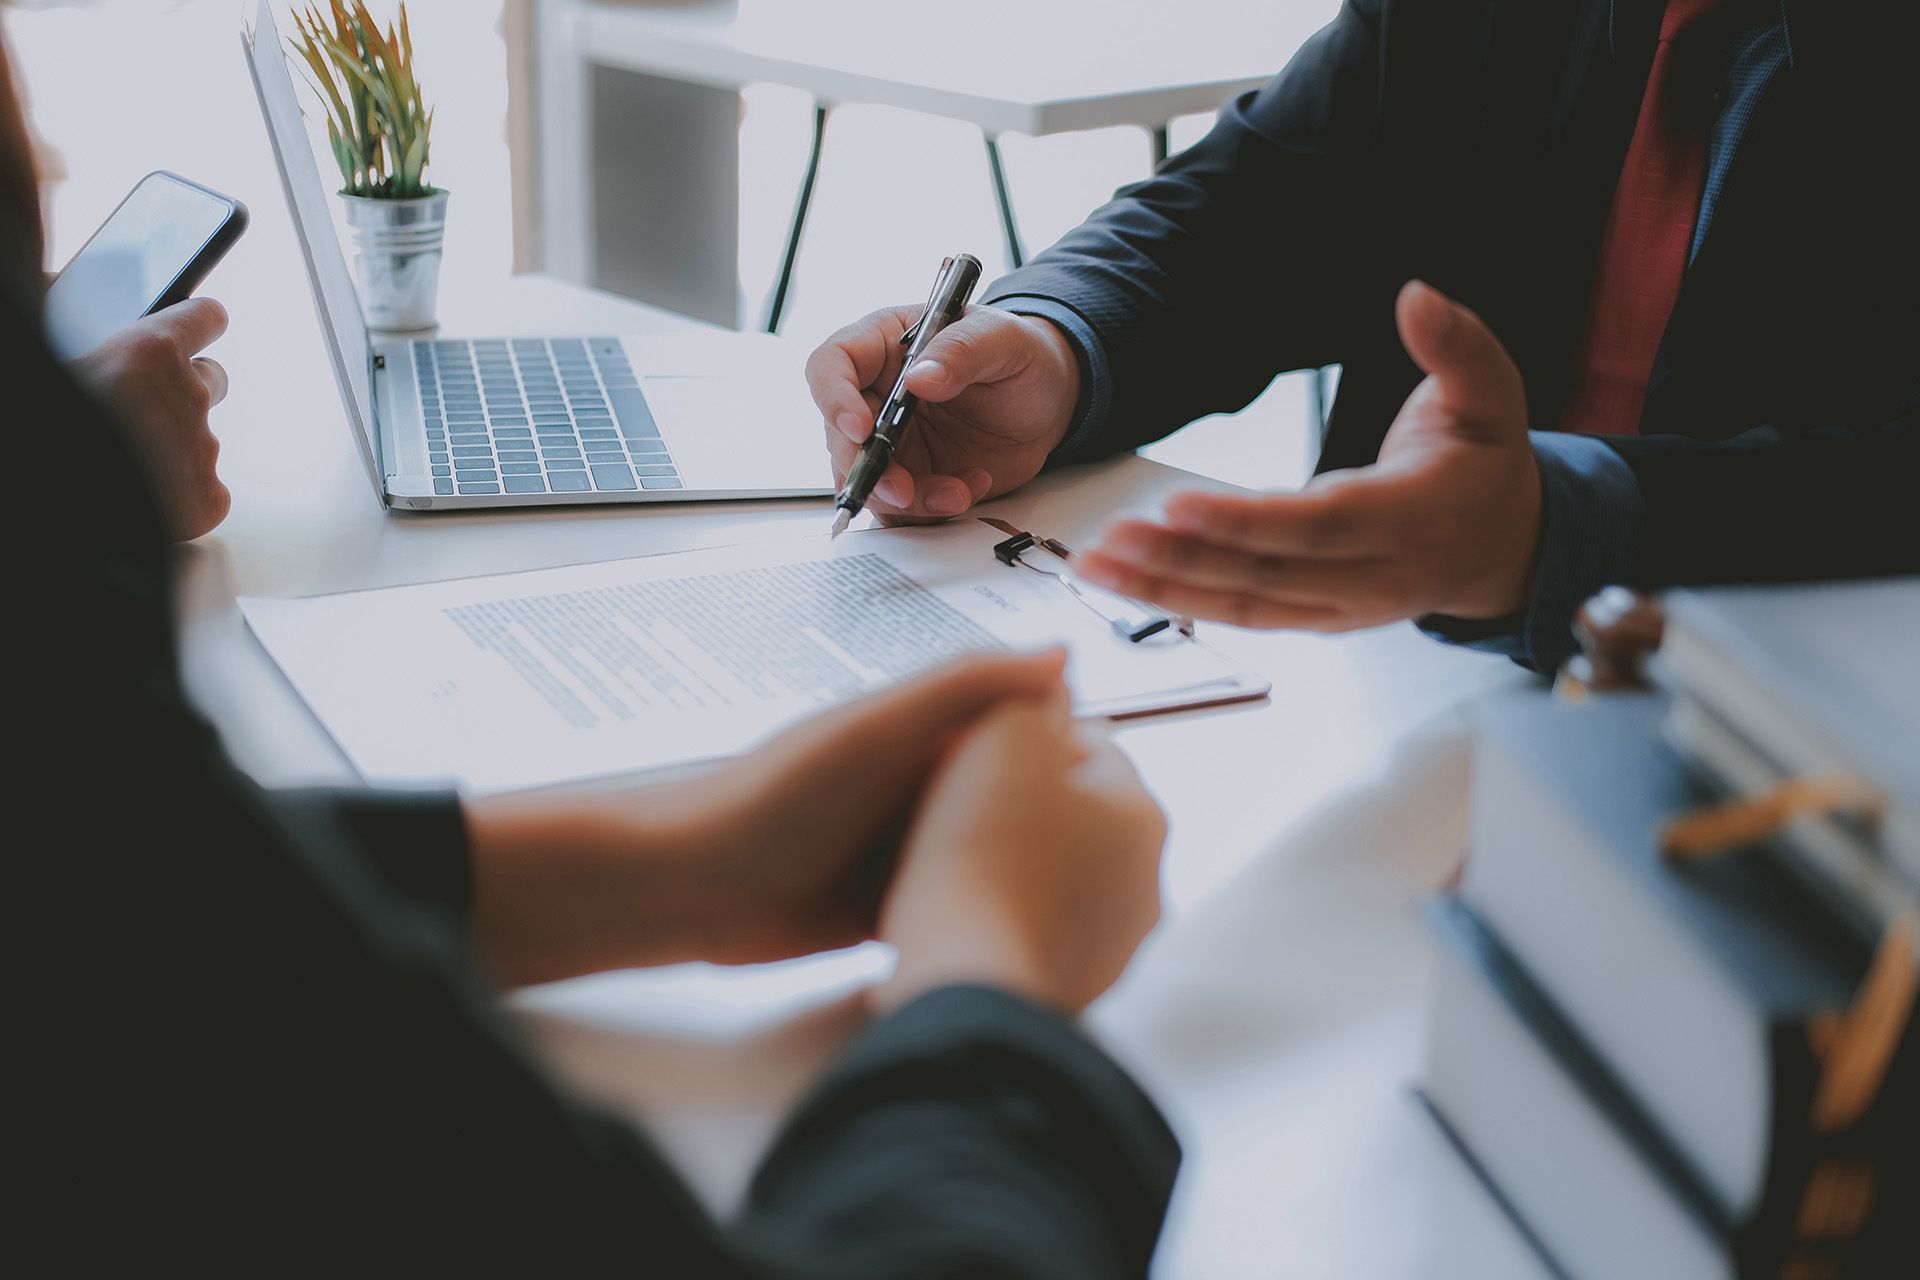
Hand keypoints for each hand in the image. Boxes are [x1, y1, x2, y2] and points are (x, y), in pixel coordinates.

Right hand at [70, 298, 232, 539]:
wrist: (59, 497)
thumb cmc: (49, 417)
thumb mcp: (47, 349)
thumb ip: (60, 313)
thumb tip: (59, 281)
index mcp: (149, 352)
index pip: (204, 318)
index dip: (200, 322)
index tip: (203, 322)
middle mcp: (188, 397)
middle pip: (212, 380)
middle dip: (185, 389)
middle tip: (146, 408)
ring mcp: (202, 451)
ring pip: (200, 440)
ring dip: (171, 447)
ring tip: (126, 463)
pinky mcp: (206, 501)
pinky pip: (204, 492)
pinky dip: (180, 496)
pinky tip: (143, 500)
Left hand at [463, 650, 1069, 986]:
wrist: (692, 890)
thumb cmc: (772, 798)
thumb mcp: (878, 727)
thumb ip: (966, 687)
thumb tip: (1062, 654)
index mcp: (919, 728)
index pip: (1015, 724)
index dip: (1066, 745)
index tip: (1118, 773)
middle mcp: (914, 783)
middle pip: (1007, 795)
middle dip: (1052, 819)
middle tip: (1117, 850)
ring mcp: (899, 845)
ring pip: (984, 854)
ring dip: (1019, 873)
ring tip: (1087, 898)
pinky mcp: (884, 904)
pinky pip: (949, 903)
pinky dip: (979, 914)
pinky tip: (1024, 933)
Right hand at [806, 303, 1081, 522]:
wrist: (1049, 402)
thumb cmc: (1019, 355)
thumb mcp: (1002, 339)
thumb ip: (962, 351)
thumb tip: (919, 377)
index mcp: (883, 345)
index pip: (832, 364)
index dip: (834, 397)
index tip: (860, 428)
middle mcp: (877, 395)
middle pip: (841, 436)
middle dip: (868, 470)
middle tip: (903, 490)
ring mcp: (892, 441)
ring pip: (868, 480)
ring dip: (906, 499)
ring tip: (958, 492)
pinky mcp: (912, 477)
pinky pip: (903, 508)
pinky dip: (931, 510)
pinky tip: (970, 488)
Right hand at [875, 688, 1166, 1015]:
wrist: (963, 981)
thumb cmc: (983, 859)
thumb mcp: (1004, 733)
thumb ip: (1031, 690)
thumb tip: (1050, 679)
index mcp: (1143, 813)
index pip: (1089, 742)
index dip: (1020, 733)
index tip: (972, 745)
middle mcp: (1144, 882)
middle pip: (1073, 811)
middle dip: (1019, 799)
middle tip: (953, 799)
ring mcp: (1112, 944)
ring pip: (1053, 873)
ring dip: (1010, 861)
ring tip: (944, 859)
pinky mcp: (1071, 988)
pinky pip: (1031, 930)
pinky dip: (1000, 917)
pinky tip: (954, 913)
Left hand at [1076, 281, 1541, 629]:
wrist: (1501, 546)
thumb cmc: (1484, 462)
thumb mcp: (1492, 392)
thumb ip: (1455, 343)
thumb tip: (1416, 295)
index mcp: (1417, 518)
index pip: (1322, 525)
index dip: (1249, 521)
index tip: (1179, 504)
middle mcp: (1376, 577)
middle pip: (1267, 574)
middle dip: (1183, 559)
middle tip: (1111, 536)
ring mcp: (1343, 608)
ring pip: (1244, 605)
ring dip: (1164, 588)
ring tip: (1095, 562)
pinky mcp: (1317, 619)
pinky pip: (1243, 616)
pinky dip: (1180, 602)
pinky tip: (1126, 581)